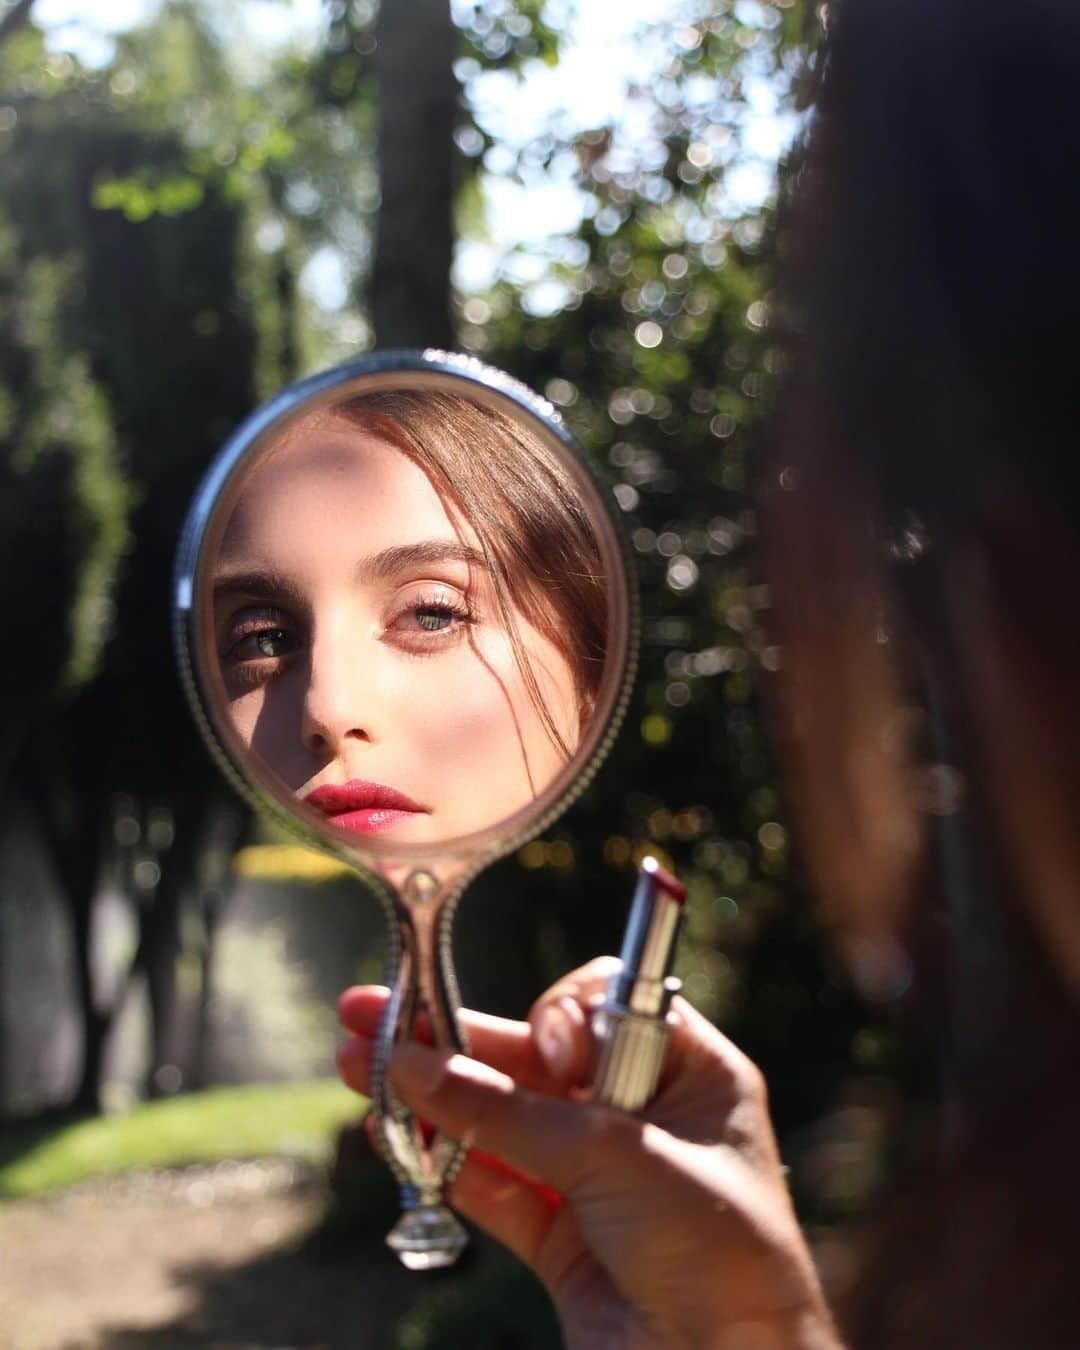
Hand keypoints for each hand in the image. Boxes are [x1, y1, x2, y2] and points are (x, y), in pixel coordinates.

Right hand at [338, 958, 840, 1349]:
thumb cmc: (716, 1250)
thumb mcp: (615, 1157)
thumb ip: (507, 1113)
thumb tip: (412, 1062)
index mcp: (689, 1073)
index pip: (601, 1008)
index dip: (559, 1019)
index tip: (550, 1055)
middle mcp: (644, 1116)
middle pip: (532, 1060)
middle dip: (454, 1039)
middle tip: (374, 1013)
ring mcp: (600, 1179)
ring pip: (502, 1123)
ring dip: (432, 1099)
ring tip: (357, 1067)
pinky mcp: (565, 1240)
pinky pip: (492, 1188)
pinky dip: (442, 1164)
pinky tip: (391, 1133)